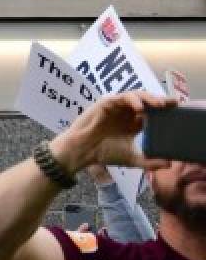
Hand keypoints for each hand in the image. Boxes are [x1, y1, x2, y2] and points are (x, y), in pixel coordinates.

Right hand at [50, 92, 177, 173]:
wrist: (82, 151)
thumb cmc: (103, 153)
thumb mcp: (131, 159)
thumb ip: (149, 162)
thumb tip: (169, 163)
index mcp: (132, 123)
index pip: (152, 113)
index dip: (164, 111)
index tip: (177, 111)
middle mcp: (126, 113)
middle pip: (147, 102)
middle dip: (160, 102)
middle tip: (173, 104)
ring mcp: (116, 107)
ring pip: (136, 96)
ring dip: (149, 99)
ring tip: (159, 105)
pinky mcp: (106, 103)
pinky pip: (121, 97)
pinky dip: (132, 100)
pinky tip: (140, 108)